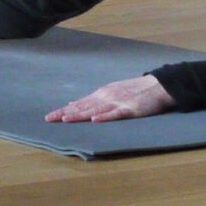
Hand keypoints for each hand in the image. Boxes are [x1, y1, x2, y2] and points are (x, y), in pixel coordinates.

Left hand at [44, 73, 176, 123]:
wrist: (156, 86)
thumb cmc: (132, 91)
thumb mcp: (108, 92)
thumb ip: (91, 99)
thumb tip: (72, 103)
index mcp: (100, 94)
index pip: (78, 104)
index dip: (63, 110)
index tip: (49, 117)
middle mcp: (105, 97)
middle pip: (82, 107)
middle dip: (65, 113)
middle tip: (49, 119)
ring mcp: (117, 102)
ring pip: (95, 110)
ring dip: (80, 114)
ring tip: (66, 119)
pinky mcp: (130, 109)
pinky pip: (115, 114)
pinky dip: (105, 117)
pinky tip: (95, 120)